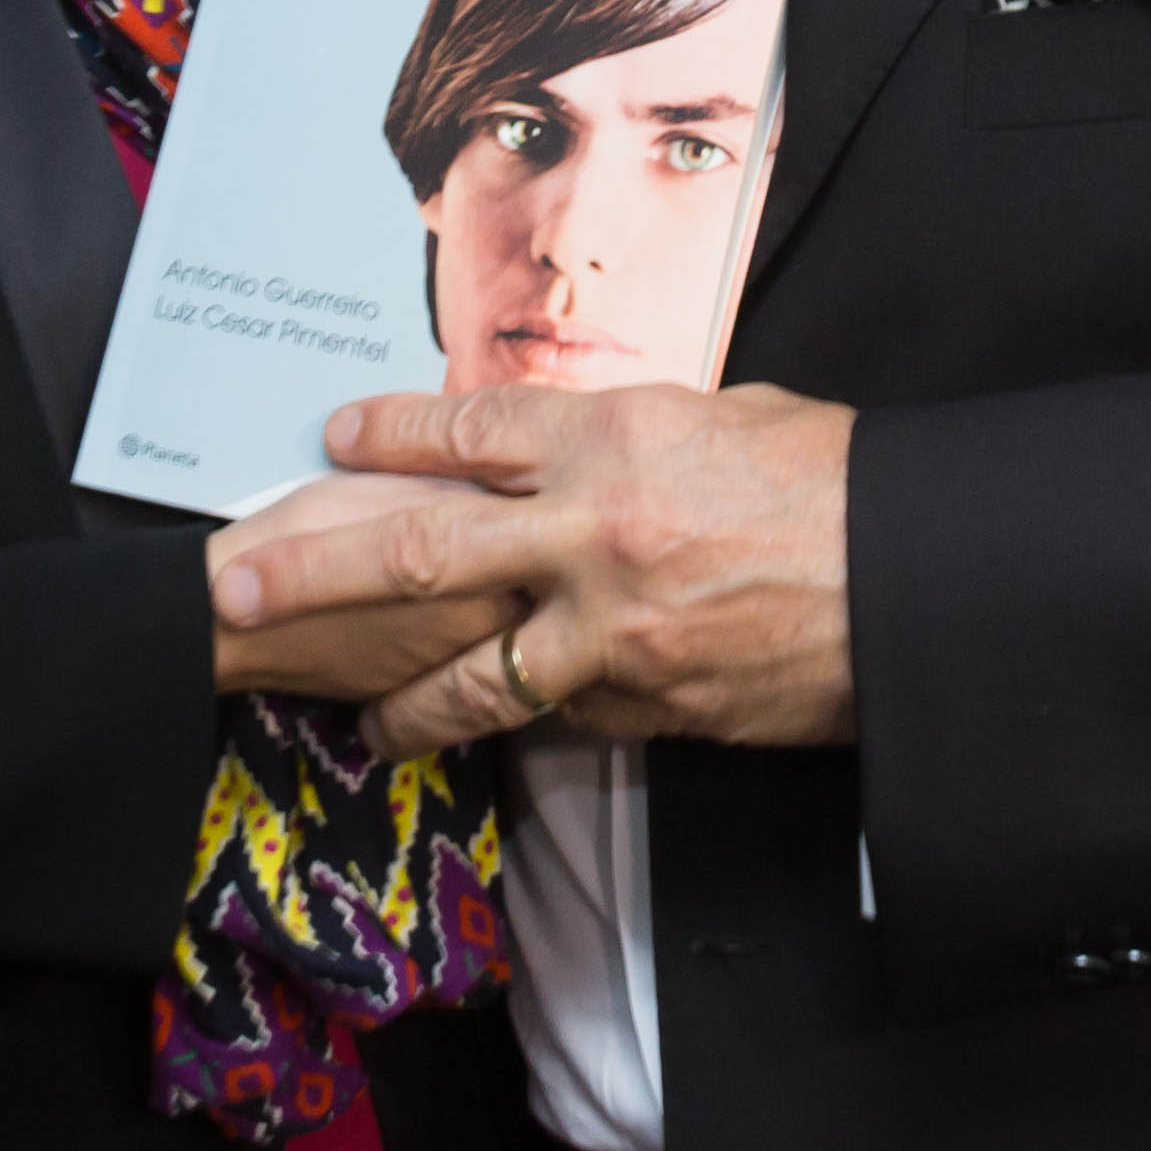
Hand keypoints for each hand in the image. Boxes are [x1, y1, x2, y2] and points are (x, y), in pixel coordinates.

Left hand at [208, 382, 856, 757]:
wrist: (917, 581)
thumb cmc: (836, 483)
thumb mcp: (727, 419)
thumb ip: (635, 437)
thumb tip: (573, 450)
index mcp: (613, 440)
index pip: (468, 433)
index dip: (391, 433)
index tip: (336, 435)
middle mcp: (591, 533)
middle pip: (420, 552)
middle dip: (313, 573)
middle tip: (234, 592)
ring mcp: (611, 631)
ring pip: (468, 679)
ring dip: (400, 704)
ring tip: (358, 722)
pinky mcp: (645, 706)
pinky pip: (561, 719)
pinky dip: (530, 723)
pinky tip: (500, 731)